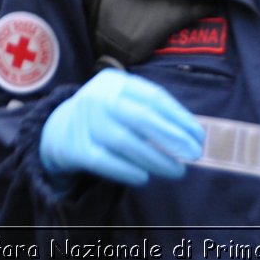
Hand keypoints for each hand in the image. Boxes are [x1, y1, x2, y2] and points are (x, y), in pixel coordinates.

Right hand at [39, 69, 203, 186]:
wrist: (61, 128)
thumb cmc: (107, 115)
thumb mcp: (124, 100)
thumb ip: (152, 112)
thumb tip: (190, 134)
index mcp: (116, 82)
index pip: (153, 97)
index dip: (179, 117)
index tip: (198, 135)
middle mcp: (98, 97)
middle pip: (140, 117)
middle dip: (171, 137)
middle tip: (194, 153)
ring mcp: (85, 122)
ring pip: (125, 141)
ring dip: (155, 159)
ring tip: (177, 170)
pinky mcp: (76, 147)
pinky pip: (105, 161)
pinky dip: (127, 170)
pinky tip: (145, 177)